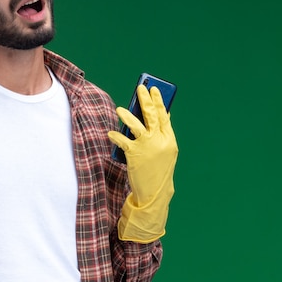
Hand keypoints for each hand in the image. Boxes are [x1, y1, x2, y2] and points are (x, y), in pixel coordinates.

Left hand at [108, 85, 177, 241]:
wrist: (155, 193)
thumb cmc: (158, 171)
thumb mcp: (166, 153)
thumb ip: (163, 136)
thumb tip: (160, 117)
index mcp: (170, 140)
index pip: (165, 116)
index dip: (159, 101)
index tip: (154, 89)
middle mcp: (160, 141)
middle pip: (152, 115)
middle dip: (145, 100)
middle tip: (140, 88)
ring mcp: (147, 147)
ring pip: (136, 124)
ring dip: (127, 115)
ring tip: (120, 109)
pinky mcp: (134, 153)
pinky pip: (122, 139)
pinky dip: (115, 135)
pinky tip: (111, 133)